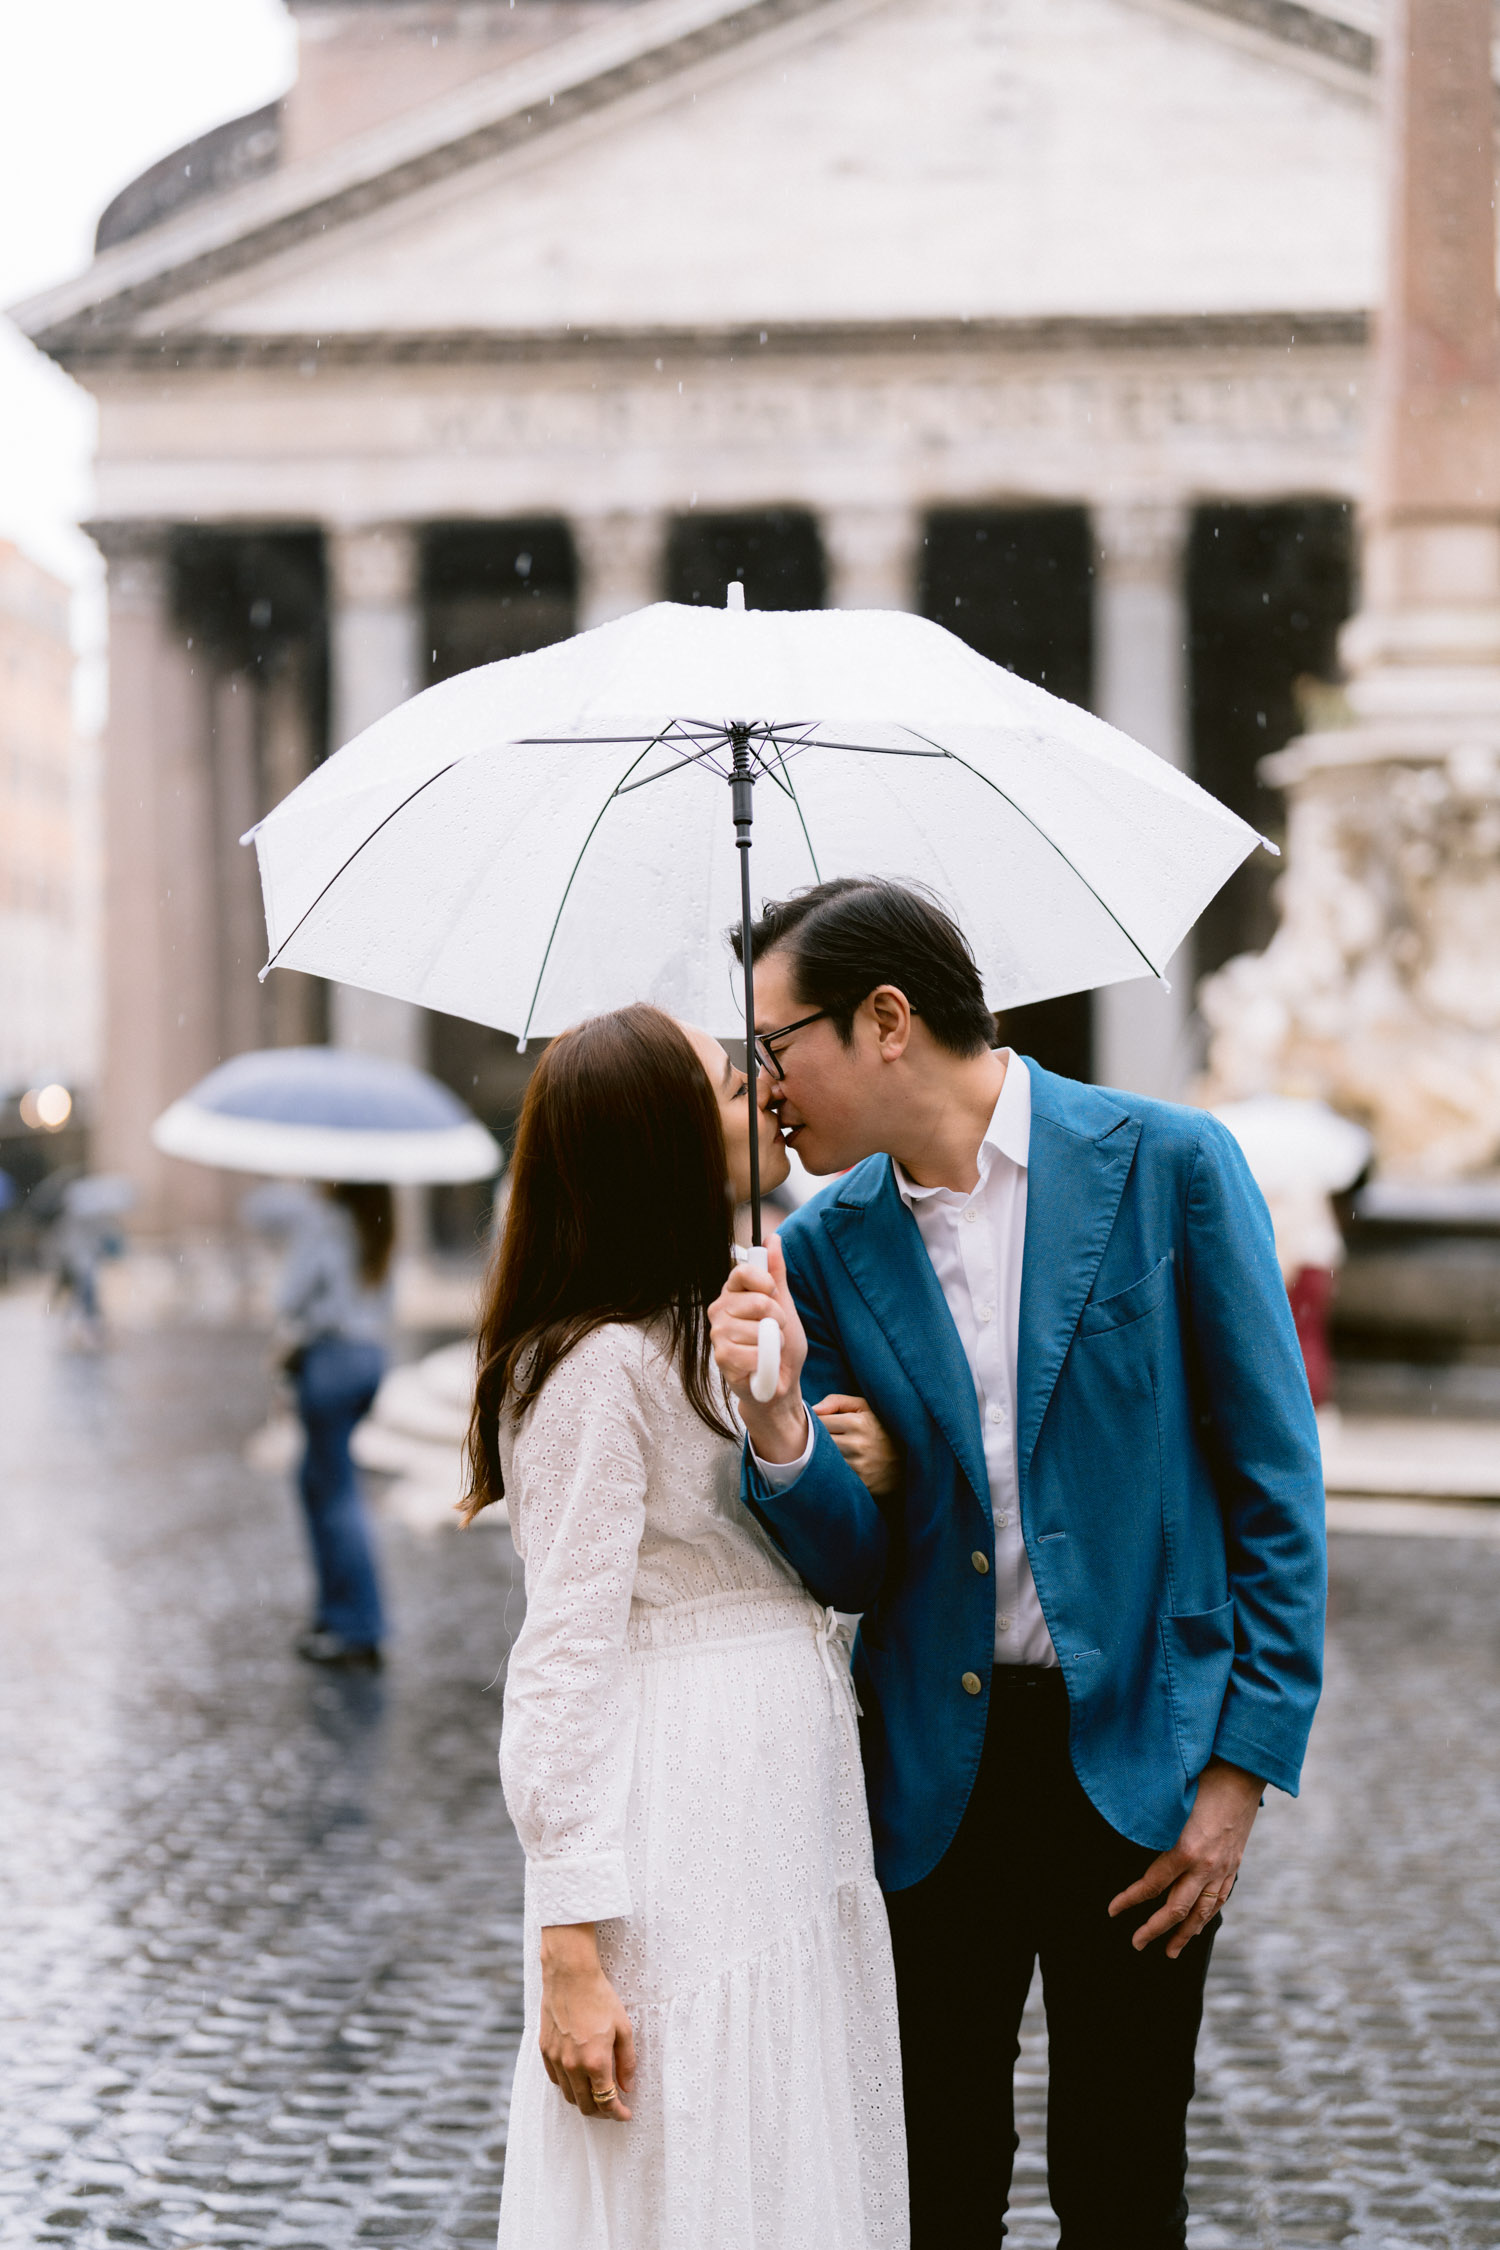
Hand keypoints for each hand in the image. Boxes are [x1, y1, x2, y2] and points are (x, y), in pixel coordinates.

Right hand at [538, 1924, 635, 2119]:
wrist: (570, 1976)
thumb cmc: (600, 1998)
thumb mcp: (623, 2028)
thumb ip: (627, 2062)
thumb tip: (627, 2088)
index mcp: (596, 2062)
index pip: (607, 2101)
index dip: (618, 2114)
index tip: (625, 2115)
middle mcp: (573, 2066)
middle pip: (586, 2106)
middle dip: (602, 2112)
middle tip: (613, 2107)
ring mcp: (556, 2060)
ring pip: (569, 2097)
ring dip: (584, 2101)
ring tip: (596, 2095)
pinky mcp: (545, 2051)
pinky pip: (555, 2080)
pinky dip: (568, 2086)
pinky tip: (578, 2078)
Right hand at [708, 1234, 808, 1461]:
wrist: (782, 1382)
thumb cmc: (781, 1344)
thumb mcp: (784, 1304)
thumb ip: (776, 1272)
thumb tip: (772, 1239)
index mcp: (734, 1293)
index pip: (743, 1272)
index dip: (764, 1282)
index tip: (773, 1293)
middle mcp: (721, 1310)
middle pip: (757, 1302)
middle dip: (778, 1319)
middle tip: (777, 1330)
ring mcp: (718, 1334)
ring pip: (758, 1329)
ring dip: (774, 1342)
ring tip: (769, 1349)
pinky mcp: (722, 1357)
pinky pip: (753, 1352)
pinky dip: (766, 1361)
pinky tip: (760, 1365)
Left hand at [812, 1395, 901, 1497]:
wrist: (908, 1460)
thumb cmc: (881, 1428)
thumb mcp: (865, 1407)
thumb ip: (837, 1401)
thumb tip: (813, 1410)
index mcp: (857, 1422)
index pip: (819, 1421)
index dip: (818, 1423)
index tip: (823, 1426)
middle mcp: (857, 1444)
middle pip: (818, 1441)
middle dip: (818, 1440)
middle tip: (827, 1440)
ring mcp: (858, 1466)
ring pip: (824, 1459)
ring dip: (824, 1456)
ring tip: (835, 1453)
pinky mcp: (859, 1482)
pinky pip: (834, 1475)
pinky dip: (833, 1471)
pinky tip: (841, 1467)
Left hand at [1108, 1759, 1261, 1957]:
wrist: (1243, 1773)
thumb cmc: (1203, 1779)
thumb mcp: (1172, 1801)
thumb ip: (1154, 1825)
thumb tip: (1129, 1833)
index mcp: (1185, 1850)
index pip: (1152, 1885)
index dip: (1130, 1900)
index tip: (1113, 1911)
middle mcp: (1205, 1866)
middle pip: (1176, 1909)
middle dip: (1154, 1929)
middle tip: (1137, 1944)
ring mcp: (1222, 1868)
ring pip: (1202, 1911)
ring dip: (1185, 1934)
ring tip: (1171, 1951)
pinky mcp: (1234, 1864)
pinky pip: (1219, 1898)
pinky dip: (1207, 1916)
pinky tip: (1198, 1925)